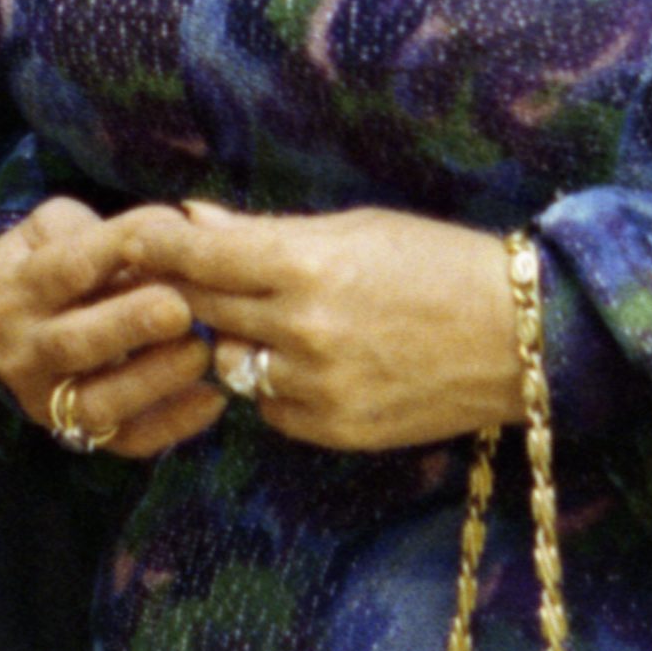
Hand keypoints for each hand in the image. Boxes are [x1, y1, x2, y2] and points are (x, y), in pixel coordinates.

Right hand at [0, 196, 220, 460]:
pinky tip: (212, 399)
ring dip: (154, 379)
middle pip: (75, 342)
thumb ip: (105, 230)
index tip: (172, 232)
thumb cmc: (45, 262)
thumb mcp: (54, 228)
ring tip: (201, 352)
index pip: (69, 266)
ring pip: (97, 401)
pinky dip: (171, 425)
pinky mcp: (76, 432)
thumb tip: (172, 231)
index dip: (121, 247)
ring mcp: (46, 398)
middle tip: (180, 308)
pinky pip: (125, 439)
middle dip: (131, 325)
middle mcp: (24, 349)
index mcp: (17, 288)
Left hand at [112, 200, 519, 453]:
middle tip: (161, 277)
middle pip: (200, 312)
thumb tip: (193, 220)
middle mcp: (302, 331)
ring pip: (229, 364)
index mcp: (306, 266)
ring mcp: (317, 388)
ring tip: (252, 318)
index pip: (197, 258)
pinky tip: (302, 360)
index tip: (131, 238)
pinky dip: (272, 384)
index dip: (156, 247)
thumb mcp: (354, 228)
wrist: (520, 336)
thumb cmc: (438, 262)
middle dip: (177, 293)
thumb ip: (266, 233)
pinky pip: (270, 407)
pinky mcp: (334, 430)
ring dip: (228, 340)